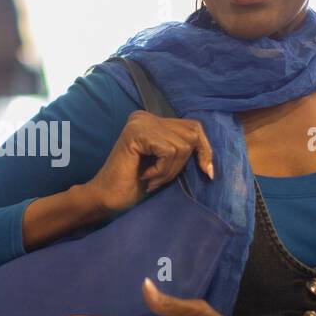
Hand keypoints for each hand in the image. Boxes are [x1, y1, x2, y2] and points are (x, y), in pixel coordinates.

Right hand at [83, 110, 214, 215]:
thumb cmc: (135, 185)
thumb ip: (182, 150)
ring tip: (151, 179)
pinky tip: (145, 177)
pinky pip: (169, 151)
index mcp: (152, 121)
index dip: (205, 150)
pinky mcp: (137, 133)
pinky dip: (162, 170)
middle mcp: (145, 116)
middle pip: (191, 134)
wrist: (107, 199)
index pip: (193, 127)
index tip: (208, 172)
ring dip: (170, 170)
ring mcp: (140, 122)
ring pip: (182, 145)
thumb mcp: (166, 164)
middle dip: (183, 163)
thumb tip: (209, 151)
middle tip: (160, 178)